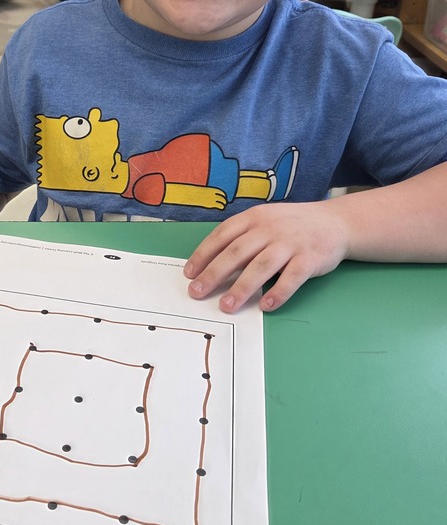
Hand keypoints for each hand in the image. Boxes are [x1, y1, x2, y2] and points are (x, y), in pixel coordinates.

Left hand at [184, 202, 350, 311]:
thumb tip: (211, 265)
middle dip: (214, 274)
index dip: (204, 254)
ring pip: (261, 266)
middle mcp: (270, 229)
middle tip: (197, 292)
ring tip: (226, 305)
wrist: (336, 222)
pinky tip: (265, 305)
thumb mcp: (264, 221)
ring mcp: (291, 243)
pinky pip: (292, 277)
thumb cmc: (291, 226)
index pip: (223, 235)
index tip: (189, 273)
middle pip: (237, 253)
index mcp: (254, 218)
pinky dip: (278, 292)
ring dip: (242, 287)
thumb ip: (241, 239)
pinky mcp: (310, 258)